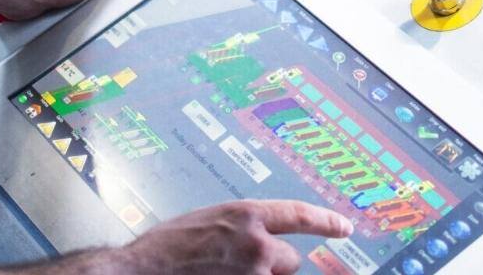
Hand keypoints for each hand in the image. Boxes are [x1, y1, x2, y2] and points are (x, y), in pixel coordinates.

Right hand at [114, 200, 354, 274]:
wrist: (138, 272)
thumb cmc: (163, 250)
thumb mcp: (206, 222)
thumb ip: (238, 228)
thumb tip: (258, 238)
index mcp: (245, 216)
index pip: (299, 215)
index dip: (326, 221)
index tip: (344, 227)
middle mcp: (256, 245)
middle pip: (290, 260)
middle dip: (273, 265)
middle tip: (239, 267)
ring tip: (222, 273)